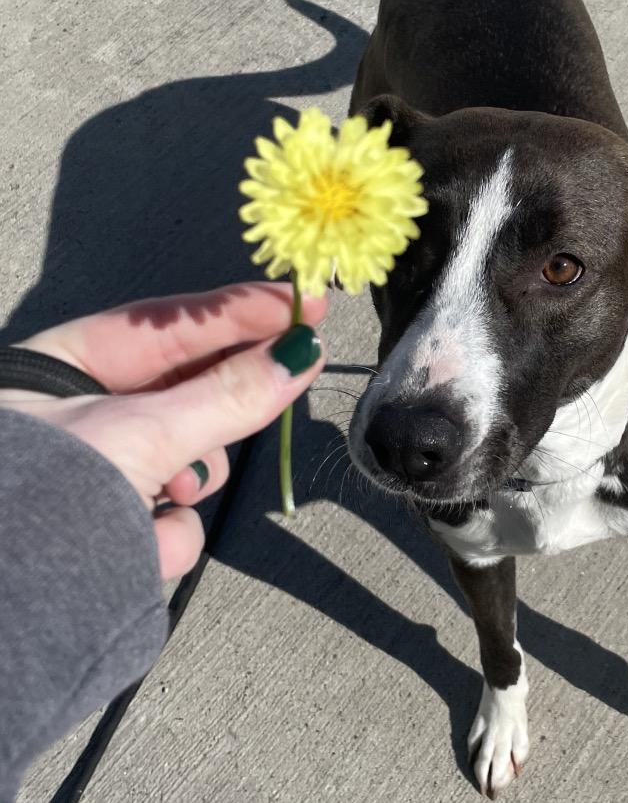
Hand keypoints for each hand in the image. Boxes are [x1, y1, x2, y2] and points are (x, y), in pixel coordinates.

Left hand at [0, 283, 327, 577]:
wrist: (8, 617)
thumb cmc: (40, 503)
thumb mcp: (144, 434)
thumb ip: (228, 395)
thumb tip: (298, 355)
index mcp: (57, 367)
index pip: (166, 325)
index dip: (239, 309)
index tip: (303, 304)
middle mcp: (73, 414)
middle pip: (183, 390)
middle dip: (222, 403)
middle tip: (293, 368)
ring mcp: (93, 472)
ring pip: (185, 455)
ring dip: (191, 477)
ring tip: (174, 492)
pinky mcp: (107, 526)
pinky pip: (167, 511)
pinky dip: (164, 529)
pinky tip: (145, 541)